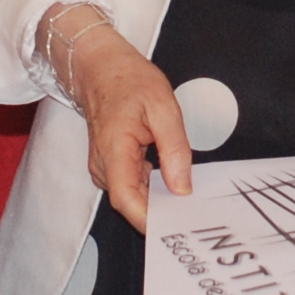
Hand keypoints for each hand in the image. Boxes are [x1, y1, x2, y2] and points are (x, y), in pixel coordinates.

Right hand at [58, 18, 191, 230]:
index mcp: (114, 150)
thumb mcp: (163, 106)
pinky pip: (131, 185)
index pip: (126, 199)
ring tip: (188, 202)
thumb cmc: (129, 80)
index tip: (175, 227)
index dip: (149, 219)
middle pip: (131, 203)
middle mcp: (103, 165)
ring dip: (158, 202)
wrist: (100, 67)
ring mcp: (104, 167)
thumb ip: (174, 148)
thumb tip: (182, 187)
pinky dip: (151, 189)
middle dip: (161, 213)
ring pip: (132, 196)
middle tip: (194, 216)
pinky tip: (172, 184)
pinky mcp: (110, 165)